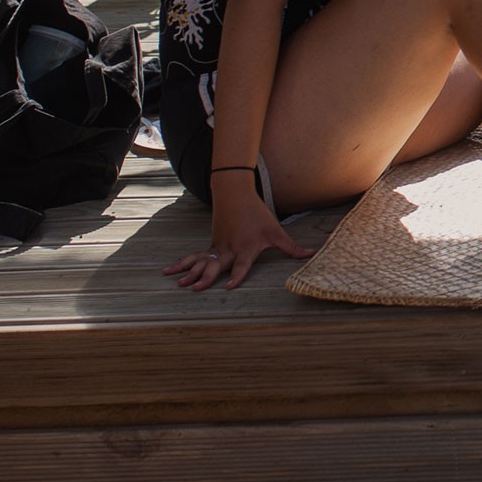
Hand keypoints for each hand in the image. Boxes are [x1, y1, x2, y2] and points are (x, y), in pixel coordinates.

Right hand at [163, 178, 308, 291]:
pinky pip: (196, 256)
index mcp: (246, 247)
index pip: (242, 265)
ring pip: (201, 260)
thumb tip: (311, 255)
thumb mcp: (276, 231)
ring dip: (188, 270)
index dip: (236, 276)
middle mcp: (229, 249)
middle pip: (216, 265)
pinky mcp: (211, 244)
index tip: (229, 287)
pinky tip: (170, 270)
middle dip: (205, 277)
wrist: (235, 194)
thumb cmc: (257, 215)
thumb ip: (291, 247)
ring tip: (175, 280)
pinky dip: (184, 263)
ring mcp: (218, 246)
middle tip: (194, 288)